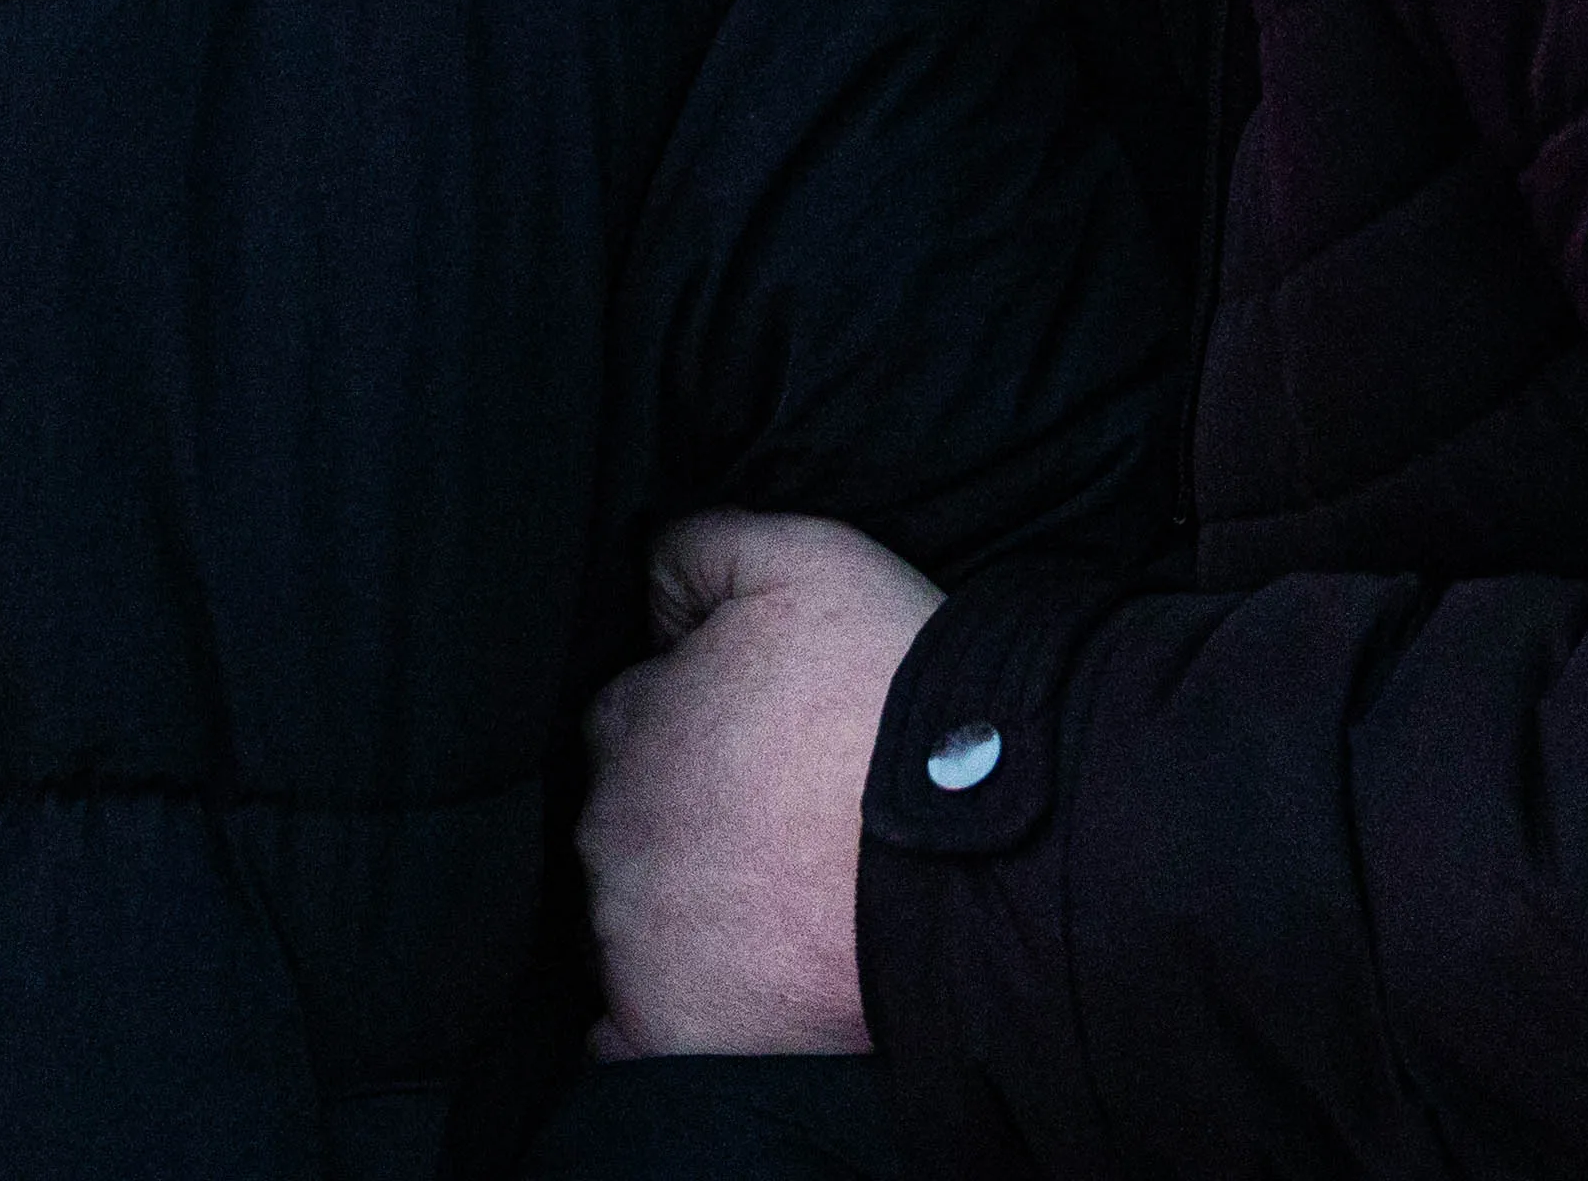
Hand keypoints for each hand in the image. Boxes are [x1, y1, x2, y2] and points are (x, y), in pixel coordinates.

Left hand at [576, 509, 940, 1058]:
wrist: (976, 854)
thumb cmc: (896, 698)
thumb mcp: (807, 559)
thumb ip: (704, 548)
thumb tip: (649, 573)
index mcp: (633, 719)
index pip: (629, 714)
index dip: (696, 724)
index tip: (756, 749)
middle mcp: (611, 826)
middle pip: (626, 817)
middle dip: (679, 820)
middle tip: (773, 832)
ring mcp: (631, 935)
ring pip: (627, 919)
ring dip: (679, 913)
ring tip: (774, 912)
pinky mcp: (665, 1031)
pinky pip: (623, 1039)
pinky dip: (650, 1025)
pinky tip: (711, 1007)